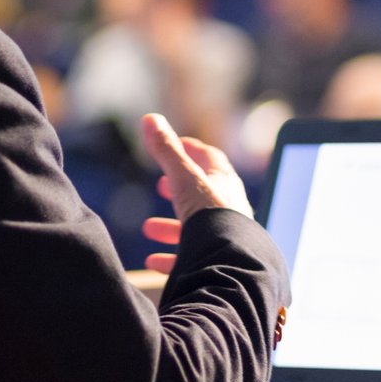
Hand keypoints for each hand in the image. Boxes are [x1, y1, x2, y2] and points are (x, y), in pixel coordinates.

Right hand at [138, 113, 253, 274]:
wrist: (231, 263)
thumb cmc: (211, 216)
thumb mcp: (184, 178)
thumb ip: (166, 150)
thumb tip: (150, 119)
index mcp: (225, 184)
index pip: (211, 159)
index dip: (191, 150)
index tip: (175, 145)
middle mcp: (229, 209)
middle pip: (202, 194)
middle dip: (177, 190)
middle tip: (161, 186)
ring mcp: (225, 237)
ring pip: (196, 228)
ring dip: (170, 226)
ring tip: (149, 227)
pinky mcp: (217, 261)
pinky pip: (193, 257)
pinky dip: (171, 257)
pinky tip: (154, 261)